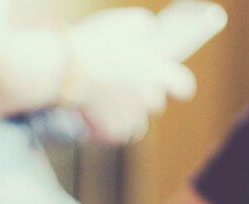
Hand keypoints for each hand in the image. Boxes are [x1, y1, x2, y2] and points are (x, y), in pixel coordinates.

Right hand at [67, 8, 196, 142]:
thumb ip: (145, 29)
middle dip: (141, 99)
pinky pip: (112, 135)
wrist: (65, 69)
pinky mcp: (110, 133)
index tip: (164, 86)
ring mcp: (130, 120)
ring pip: (134, 125)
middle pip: (154, 107)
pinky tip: (92, 116)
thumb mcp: (128, 22)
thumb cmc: (96, 43)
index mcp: (157, 74)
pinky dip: (104, 129)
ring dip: (124, 117)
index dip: (174, 88)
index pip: (184, 89)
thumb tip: (149, 33)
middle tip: (120, 88)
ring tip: (105, 104)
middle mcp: (148, 100)